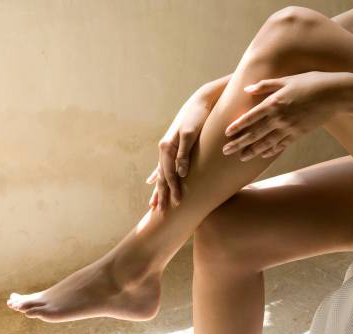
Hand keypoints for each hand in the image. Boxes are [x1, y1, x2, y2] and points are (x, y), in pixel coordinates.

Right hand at [147, 92, 211, 210]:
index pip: (169, 174)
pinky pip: (163, 165)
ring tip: (152, 204)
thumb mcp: (192, 134)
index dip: (173, 190)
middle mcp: (164, 149)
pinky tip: (151, 182)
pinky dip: (157, 175)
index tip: (178, 204)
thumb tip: (180, 174)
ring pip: (160, 173)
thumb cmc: (199, 116)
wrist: (200, 102)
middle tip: (160, 213)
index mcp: (167, 147)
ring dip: (157, 189)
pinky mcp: (172, 147)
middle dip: (161, 195)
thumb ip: (184, 154)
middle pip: (161, 177)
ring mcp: (167, 148)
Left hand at [223, 71, 341, 160]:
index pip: (251, 117)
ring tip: (240, 157)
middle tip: (225, 151)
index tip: (226, 133)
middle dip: (239, 143)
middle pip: (255, 134)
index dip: (238, 126)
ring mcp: (289, 128)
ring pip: (266, 143)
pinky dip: (270, 151)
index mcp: (275, 103)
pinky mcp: (298, 134)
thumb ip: (266, 85)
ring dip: (252, 151)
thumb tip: (247, 89)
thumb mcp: (287, 79)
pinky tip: (262, 155)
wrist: (336, 94)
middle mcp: (280, 118)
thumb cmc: (312, 82)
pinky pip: (281, 145)